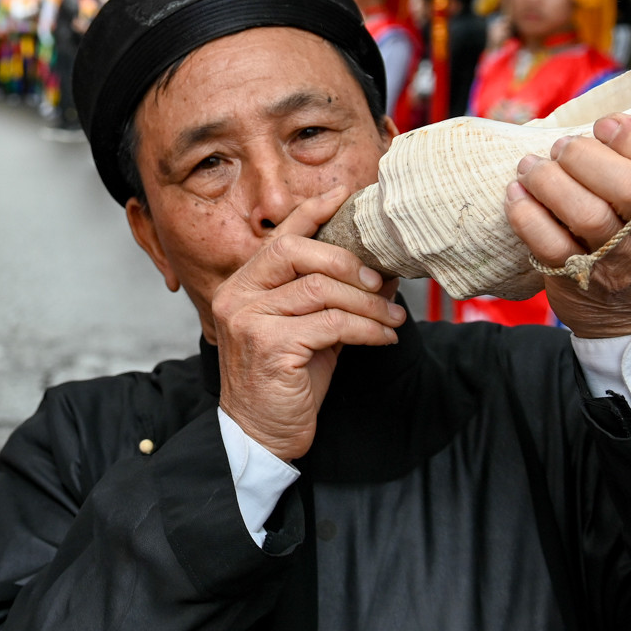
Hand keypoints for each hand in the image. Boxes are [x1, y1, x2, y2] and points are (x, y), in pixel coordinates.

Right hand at [212, 188, 407, 461]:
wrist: (261, 434)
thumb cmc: (285, 382)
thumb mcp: (304, 329)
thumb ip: (325, 297)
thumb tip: (376, 269)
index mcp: (242, 286)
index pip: (278, 237)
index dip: (312, 212)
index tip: (344, 196)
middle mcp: (238, 296)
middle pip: (296, 252)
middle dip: (347, 261)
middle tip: (380, 282)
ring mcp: (250, 321)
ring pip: (322, 290)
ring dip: (368, 303)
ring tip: (392, 317)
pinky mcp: (271, 347)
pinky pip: (332, 324)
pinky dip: (367, 329)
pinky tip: (383, 337)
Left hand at [507, 107, 630, 338]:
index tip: (608, 124)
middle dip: (589, 157)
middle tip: (563, 146)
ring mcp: (624, 264)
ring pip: (589, 216)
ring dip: (551, 182)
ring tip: (532, 165)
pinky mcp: (582, 281)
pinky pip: (550, 245)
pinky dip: (526, 215)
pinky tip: (516, 195)